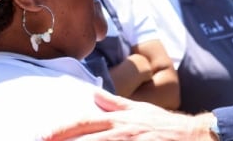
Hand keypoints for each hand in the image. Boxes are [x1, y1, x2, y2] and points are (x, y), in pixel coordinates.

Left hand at [41, 90, 215, 140]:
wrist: (192, 136)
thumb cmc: (164, 125)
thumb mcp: (139, 109)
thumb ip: (115, 104)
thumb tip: (94, 96)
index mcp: (118, 119)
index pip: (83, 121)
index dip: (60, 129)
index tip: (40, 135)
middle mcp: (120, 131)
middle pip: (84, 138)